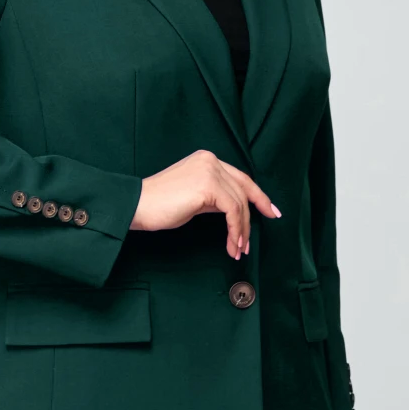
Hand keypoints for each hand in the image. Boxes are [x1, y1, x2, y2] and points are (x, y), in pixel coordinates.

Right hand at [130, 149, 279, 259]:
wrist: (138, 205)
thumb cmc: (160, 205)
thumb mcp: (193, 197)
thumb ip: (213, 197)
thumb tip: (233, 211)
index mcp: (207, 159)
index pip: (240, 178)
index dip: (257, 195)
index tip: (270, 211)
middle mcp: (211, 161)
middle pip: (243, 189)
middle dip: (253, 216)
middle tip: (253, 240)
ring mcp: (210, 171)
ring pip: (239, 203)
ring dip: (241, 231)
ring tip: (237, 250)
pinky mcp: (208, 186)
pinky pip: (232, 211)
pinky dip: (235, 230)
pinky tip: (232, 245)